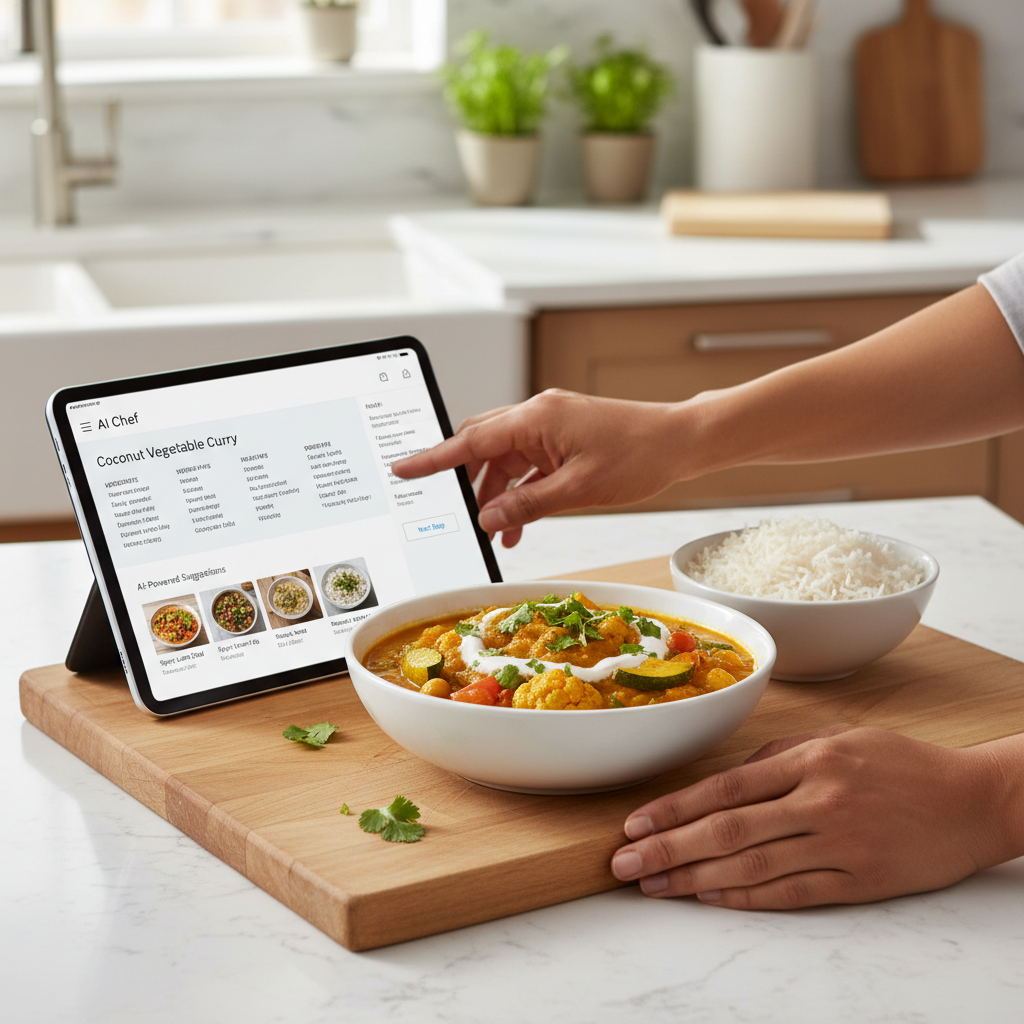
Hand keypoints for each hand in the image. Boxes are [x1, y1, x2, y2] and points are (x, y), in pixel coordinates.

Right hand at [392, 390, 688, 546]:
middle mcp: (538, 415)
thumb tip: (489, 518)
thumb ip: (528, 504)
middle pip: (482, 444)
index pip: (471, 439)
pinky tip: (517, 521)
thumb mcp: (578, 489)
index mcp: (536, 418)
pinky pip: (528, 465)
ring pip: (504, 459)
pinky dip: (520, 491)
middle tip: (446, 508)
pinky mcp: (563, 438)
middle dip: (464, 480)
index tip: (404, 468)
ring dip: (496, 493)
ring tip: (494, 530)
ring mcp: (550, 426)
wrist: (681, 441)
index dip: (433, 458)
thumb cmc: (640, 455)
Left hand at [610, 726, 1023, 908]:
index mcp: (812, 760)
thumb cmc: (903, 764)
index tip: (636, 823)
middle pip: (728, 831)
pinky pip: (792, 894)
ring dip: (694, 880)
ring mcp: (840, 846)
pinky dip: (746, 899)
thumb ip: (781, 755)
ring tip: (654, 886)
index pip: (726, 787)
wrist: (975, 801)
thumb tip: (729, 777)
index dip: (675, 808)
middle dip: (668, 849)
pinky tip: (710, 899)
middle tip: (624, 863)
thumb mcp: (841, 738)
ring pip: (752, 868)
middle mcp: (821, 802)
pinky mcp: (860, 882)